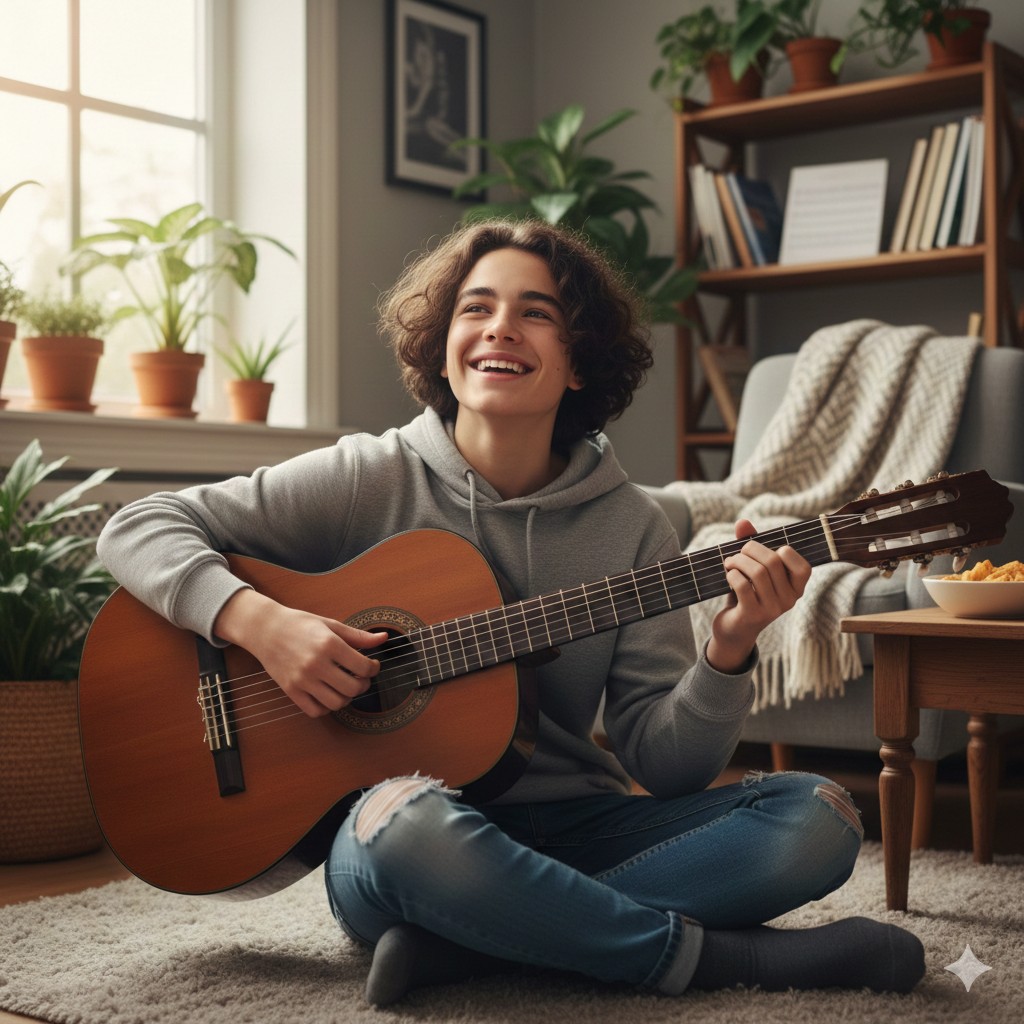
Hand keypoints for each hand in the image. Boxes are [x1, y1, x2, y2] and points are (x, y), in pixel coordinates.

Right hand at [214, 589, 387, 716]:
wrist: (266, 629)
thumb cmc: (301, 624)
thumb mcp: (331, 624)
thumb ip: (359, 636)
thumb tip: (384, 638)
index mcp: (329, 644)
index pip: (363, 667)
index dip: (373, 668)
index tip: (371, 665)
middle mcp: (316, 664)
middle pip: (353, 688)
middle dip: (363, 685)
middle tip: (361, 678)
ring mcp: (302, 680)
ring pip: (336, 703)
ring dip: (346, 698)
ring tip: (345, 686)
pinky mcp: (291, 691)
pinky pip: (315, 711)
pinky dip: (326, 707)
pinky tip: (328, 693)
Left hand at [706, 519, 810, 674]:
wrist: (733, 629)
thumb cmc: (746, 594)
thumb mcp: (752, 569)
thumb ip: (750, 545)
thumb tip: (743, 522)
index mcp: (797, 588)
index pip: (802, 565)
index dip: (781, 551)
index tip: (762, 553)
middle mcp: (790, 600)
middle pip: (773, 562)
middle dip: (749, 550)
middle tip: (736, 554)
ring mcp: (772, 609)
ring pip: (757, 572)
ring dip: (737, 561)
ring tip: (729, 563)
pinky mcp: (753, 615)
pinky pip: (742, 585)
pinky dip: (732, 574)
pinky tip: (728, 576)